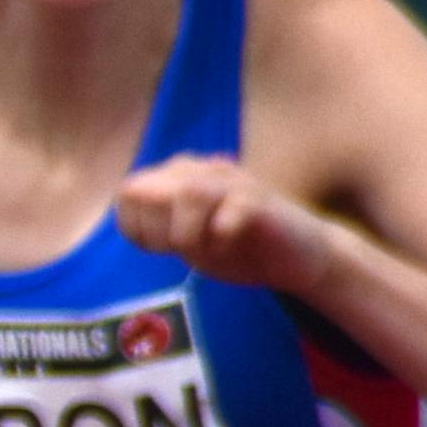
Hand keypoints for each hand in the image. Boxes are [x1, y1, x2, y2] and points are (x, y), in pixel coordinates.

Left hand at [113, 151, 342, 303]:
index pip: (129, 193)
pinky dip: (220, 238)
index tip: (162, 248)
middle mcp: (204, 170)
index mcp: (180, 176)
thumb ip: (153, 218)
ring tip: (204, 249)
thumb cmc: (236, 246)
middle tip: (180, 250)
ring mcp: (234, 183)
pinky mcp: (261, 203)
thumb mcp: (184, 235)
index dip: (136, 228)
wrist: (300, 256)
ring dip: (186, 234)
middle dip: (154, 230)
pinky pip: (229, 213)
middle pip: (145, 189)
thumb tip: (126, 198)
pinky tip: (228, 247)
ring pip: (187, 193)